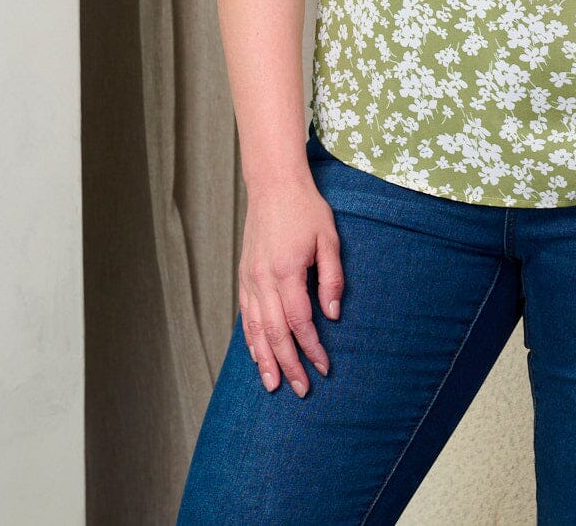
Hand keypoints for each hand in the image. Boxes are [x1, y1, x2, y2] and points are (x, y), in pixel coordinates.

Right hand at [238, 177, 344, 395]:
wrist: (273, 185)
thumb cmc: (306, 209)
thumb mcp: (329, 238)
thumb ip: (332, 277)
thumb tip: (332, 315)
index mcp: (286, 271)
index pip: (300, 322)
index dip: (312, 348)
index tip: (325, 367)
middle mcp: (263, 279)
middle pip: (275, 333)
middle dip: (289, 364)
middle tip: (302, 389)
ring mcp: (249, 279)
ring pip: (255, 330)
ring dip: (264, 360)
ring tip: (273, 385)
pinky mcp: (243, 276)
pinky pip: (245, 316)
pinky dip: (250, 339)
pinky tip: (257, 355)